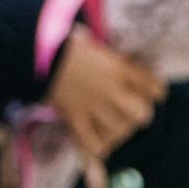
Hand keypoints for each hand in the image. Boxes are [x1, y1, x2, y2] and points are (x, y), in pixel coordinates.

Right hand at [44, 29, 163, 161]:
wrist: (33, 52)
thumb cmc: (63, 42)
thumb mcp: (95, 42)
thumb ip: (111, 57)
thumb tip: (123, 65)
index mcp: (117, 66)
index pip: (154, 86)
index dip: (155, 90)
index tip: (151, 91)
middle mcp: (110, 88)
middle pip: (142, 114)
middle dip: (138, 113)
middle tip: (129, 110)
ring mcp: (92, 105)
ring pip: (120, 130)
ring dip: (118, 130)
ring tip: (112, 126)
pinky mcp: (74, 118)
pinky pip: (93, 143)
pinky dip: (98, 146)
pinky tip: (97, 142)